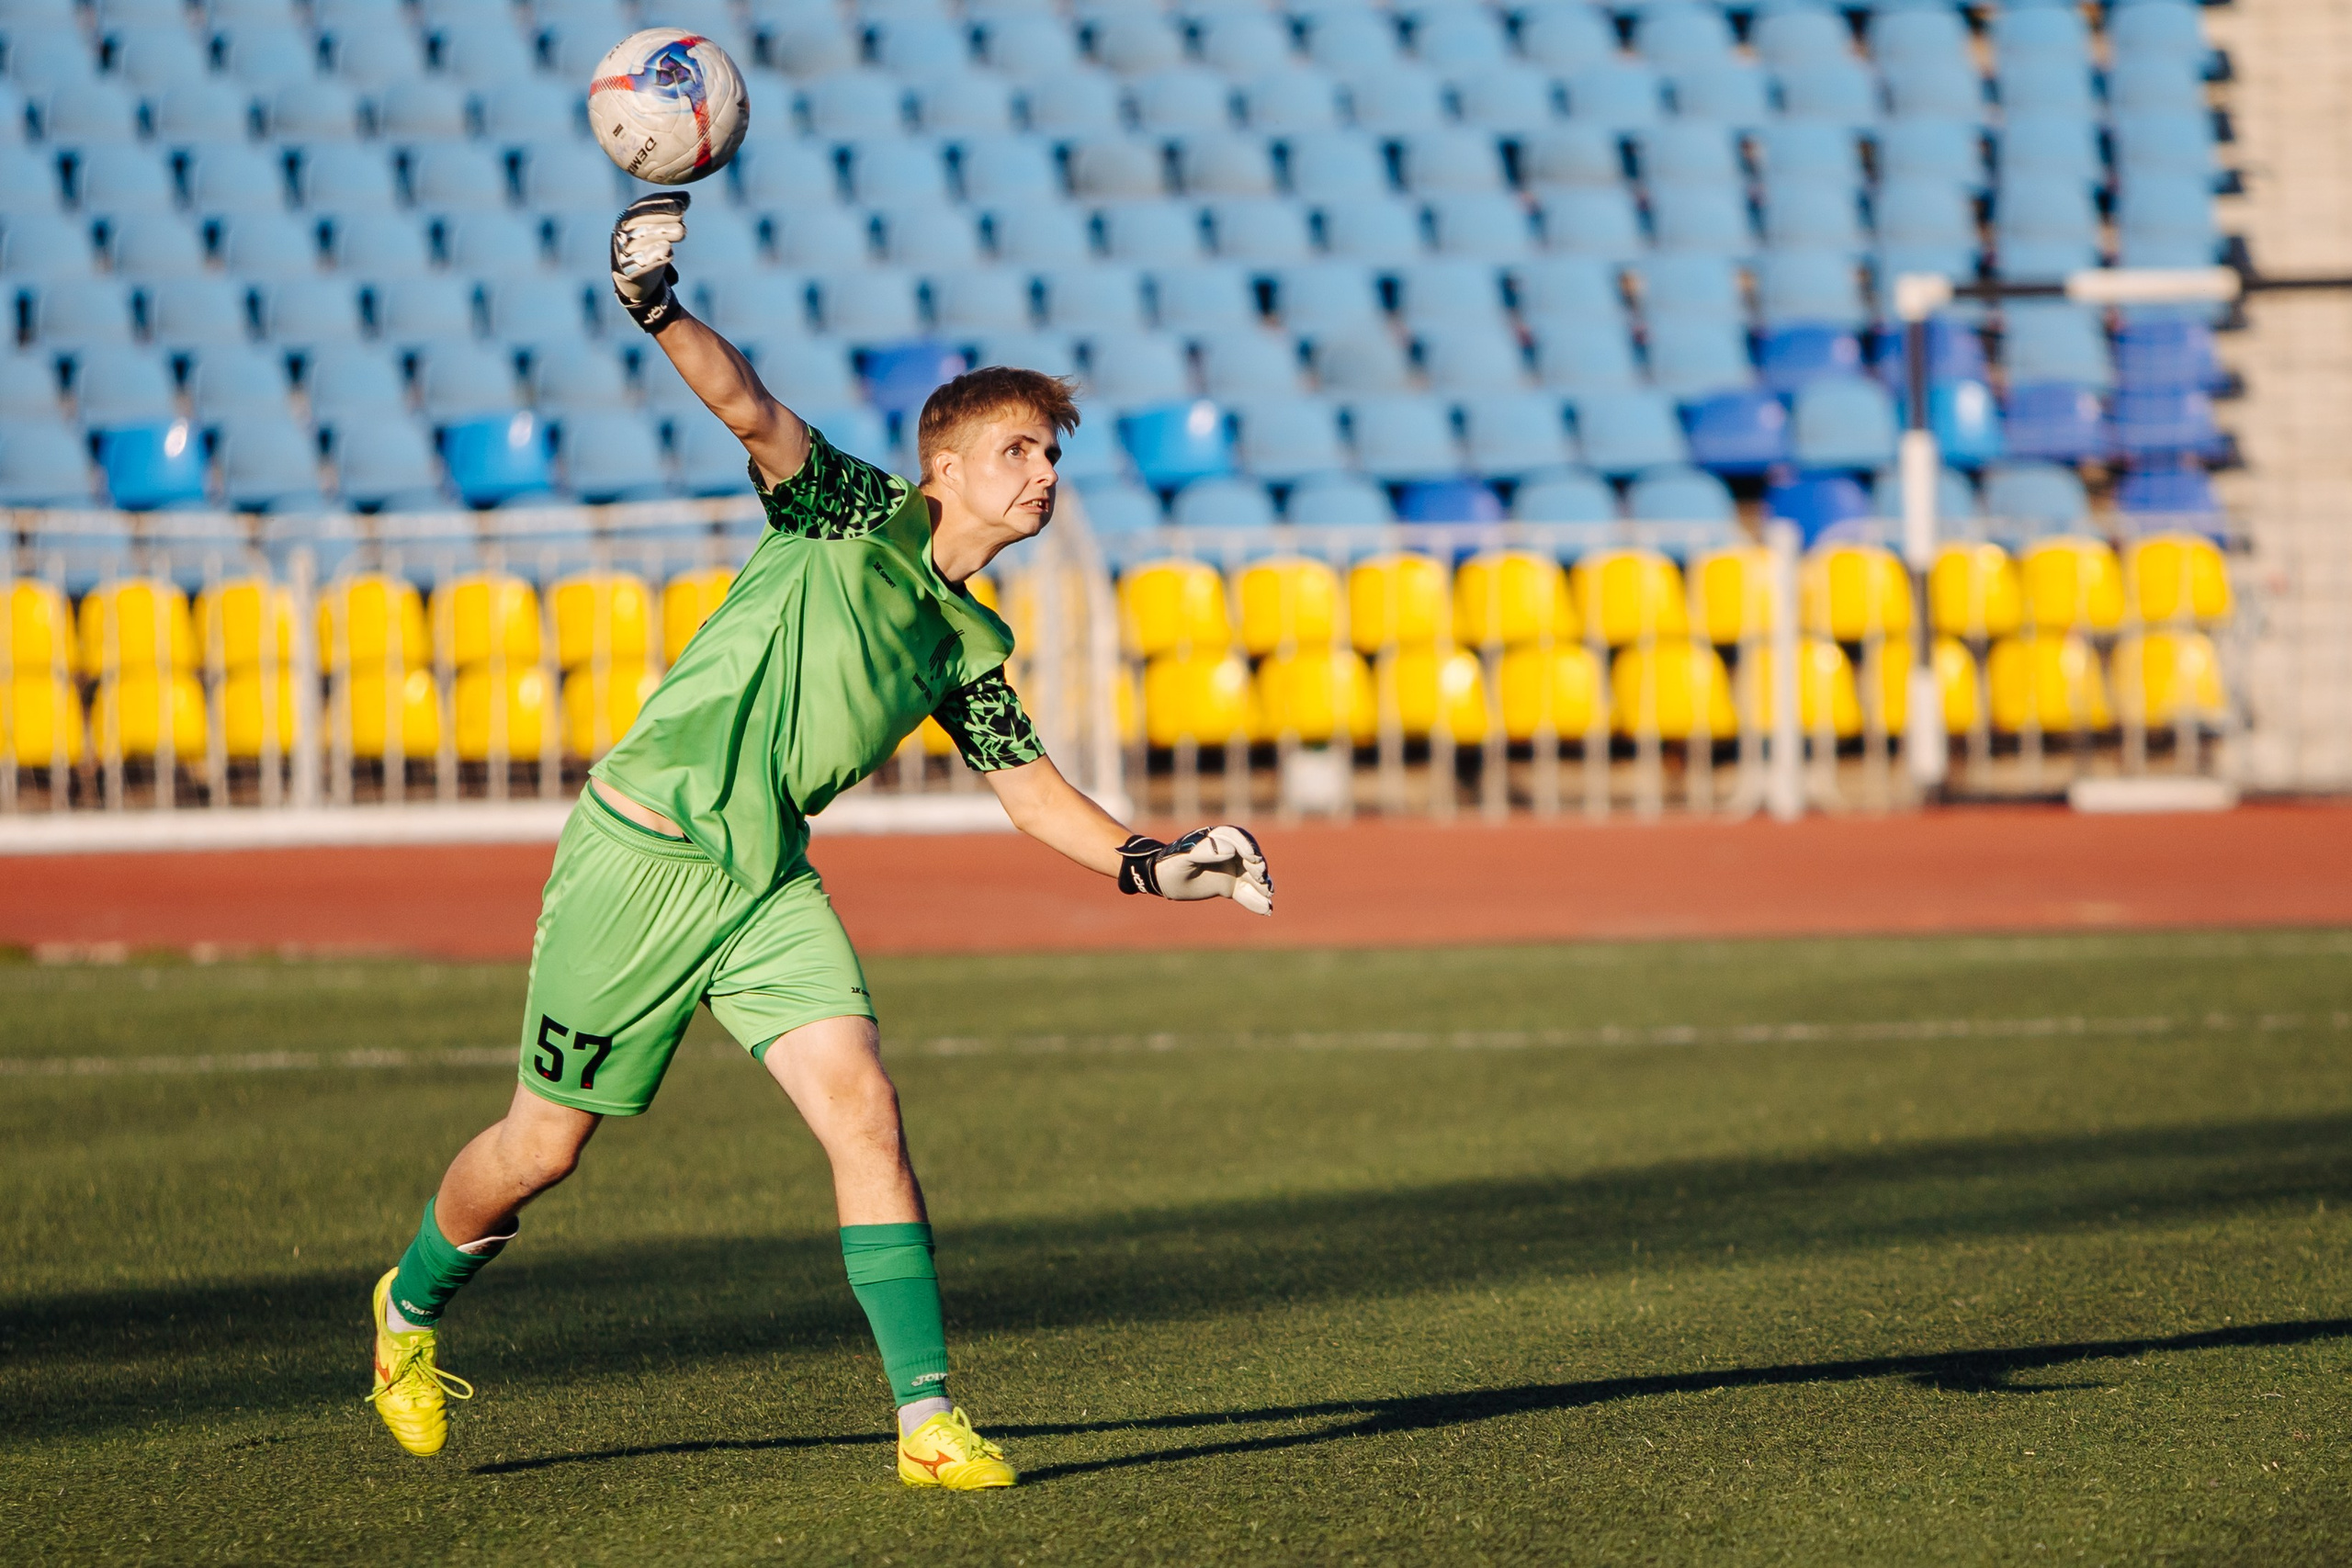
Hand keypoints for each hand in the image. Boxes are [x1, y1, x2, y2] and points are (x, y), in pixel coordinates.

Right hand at [610, 191, 689, 331]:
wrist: (632, 278)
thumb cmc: (646, 246)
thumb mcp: (652, 227)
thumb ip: (667, 211)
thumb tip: (687, 196)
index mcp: (626, 219)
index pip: (643, 207)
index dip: (662, 204)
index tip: (682, 204)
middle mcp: (622, 234)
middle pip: (644, 222)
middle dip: (665, 219)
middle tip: (683, 221)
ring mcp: (625, 252)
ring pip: (645, 240)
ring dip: (665, 234)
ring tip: (681, 232)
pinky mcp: (631, 270)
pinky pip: (644, 261)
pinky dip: (657, 254)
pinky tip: (668, 249)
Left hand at [1116, 826, 1272, 915]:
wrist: (1163, 880)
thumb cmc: (1170, 864)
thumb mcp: (1184, 858)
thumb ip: (1204, 851)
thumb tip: (1231, 851)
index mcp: (1216, 838)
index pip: (1237, 837)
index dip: (1247, 846)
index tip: (1253, 857)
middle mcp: (1228, 852)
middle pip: (1250, 857)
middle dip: (1258, 866)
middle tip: (1261, 877)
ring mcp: (1232, 870)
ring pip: (1252, 876)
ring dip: (1262, 885)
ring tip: (1269, 894)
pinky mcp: (1231, 886)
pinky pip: (1247, 893)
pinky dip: (1256, 901)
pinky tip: (1266, 910)